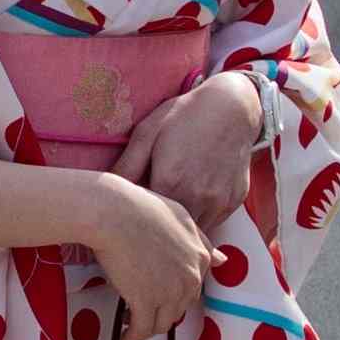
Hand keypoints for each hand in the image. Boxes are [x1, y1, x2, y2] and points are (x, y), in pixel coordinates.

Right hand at [54, 167, 211, 331]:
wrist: (115, 213)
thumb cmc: (141, 207)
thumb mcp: (180, 217)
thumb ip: (201, 240)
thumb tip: (223, 260)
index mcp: (200, 256)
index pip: (192, 286)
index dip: (174, 292)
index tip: (159, 295)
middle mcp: (191, 277)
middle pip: (179, 306)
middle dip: (162, 311)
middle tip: (142, 311)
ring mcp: (170, 292)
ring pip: (162, 322)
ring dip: (147, 328)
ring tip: (131, 328)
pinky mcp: (146, 302)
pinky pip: (142, 330)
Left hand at [115, 66, 267, 220]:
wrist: (233, 107)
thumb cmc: (185, 116)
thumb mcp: (148, 132)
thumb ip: (127, 165)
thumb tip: (105, 190)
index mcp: (171, 182)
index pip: (146, 217)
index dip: (135, 217)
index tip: (127, 212)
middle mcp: (197, 197)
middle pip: (171, 229)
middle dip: (157, 229)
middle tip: (145, 220)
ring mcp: (218, 202)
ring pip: (194, 232)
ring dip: (180, 229)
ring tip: (167, 216)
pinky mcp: (233, 202)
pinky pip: (213, 223)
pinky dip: (200, 220)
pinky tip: (190, 205)